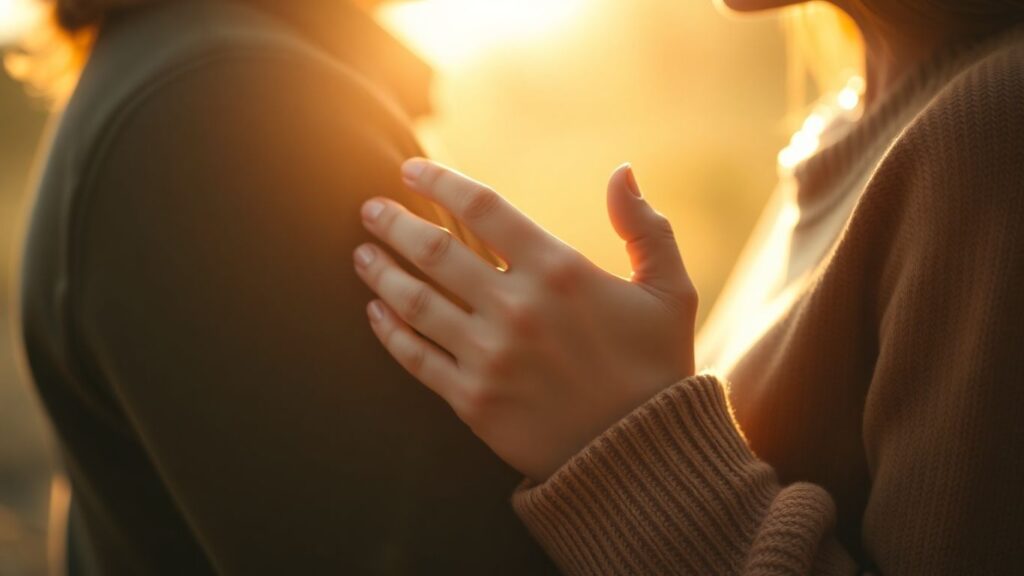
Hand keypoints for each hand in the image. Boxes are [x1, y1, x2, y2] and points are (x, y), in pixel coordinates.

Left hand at [354, 159, 697, 480]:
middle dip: (394, 223)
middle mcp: (516, 307)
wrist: (642, 458)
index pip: (482, 207)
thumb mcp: (671, 291)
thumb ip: (646, 228)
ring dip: (379, 273)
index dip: (440, 181)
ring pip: (414, 302)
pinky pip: (416, 358)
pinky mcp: (473, 400)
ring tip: (361, 254)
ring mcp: (489, 356)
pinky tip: (373, 313)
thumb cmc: (657, 368)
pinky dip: (388, 332)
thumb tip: (623, 171)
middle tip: (369, 209)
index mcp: (559, 270)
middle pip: (434, 251)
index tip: (410, 168)